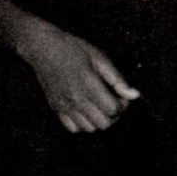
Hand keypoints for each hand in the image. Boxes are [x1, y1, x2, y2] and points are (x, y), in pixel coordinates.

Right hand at [19, 19, 136, 132]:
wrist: (42, 47)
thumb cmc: (72, 48)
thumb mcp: (99, 57)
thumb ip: (117, 79)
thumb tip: (134, 95)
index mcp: (90, 86)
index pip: (114, 110)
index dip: (123, 105)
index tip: (121, 95)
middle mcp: (77, 100)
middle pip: (104, 124)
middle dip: (113, 115)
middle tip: (112, 102)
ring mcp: (65, 106)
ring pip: (89, 128)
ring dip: (98, 120)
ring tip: (98, 106)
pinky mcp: (56, 108)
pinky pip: (72, 128)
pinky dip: (81, 124)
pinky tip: (84, 110)